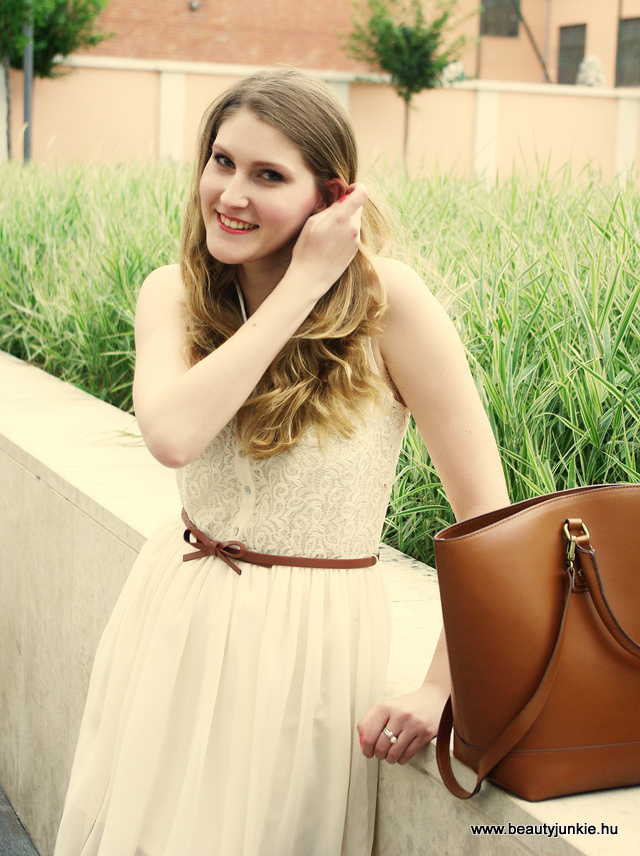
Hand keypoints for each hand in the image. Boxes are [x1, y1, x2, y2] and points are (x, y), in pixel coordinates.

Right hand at [287, 182, 367, 299]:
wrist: (310, 278)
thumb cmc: (306, 249)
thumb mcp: (312, 223)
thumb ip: (330, 209)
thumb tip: (341, 200)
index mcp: (341, 218)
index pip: (362, 193)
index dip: (356, 187)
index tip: (347, 190)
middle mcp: (353, 228)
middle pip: (358, 207)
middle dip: (347, 205)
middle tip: (331, 212)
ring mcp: (356, 240)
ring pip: (355, 220)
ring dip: (345, 220)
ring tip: (328, 231)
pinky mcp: (355, 250)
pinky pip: (354, 233)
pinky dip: (346, 231)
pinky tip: (331, 241)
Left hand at [357, 681, 449, 765]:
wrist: (433, 698)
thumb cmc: (406, 705)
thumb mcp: (386, 706)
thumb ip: (370, 720)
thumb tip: (362, 740)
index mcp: (386, 707)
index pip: (369, 734)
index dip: (365, 748)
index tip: (367, 752)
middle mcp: (399, 715)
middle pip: (381, 746)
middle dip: (378, 755)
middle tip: (379, 755)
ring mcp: (414, 725)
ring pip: (394, 753)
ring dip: (389, 759)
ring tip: (389, 756)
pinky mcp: (425, 734)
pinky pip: (408, 755)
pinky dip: (401, 759)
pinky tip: (400, 755)